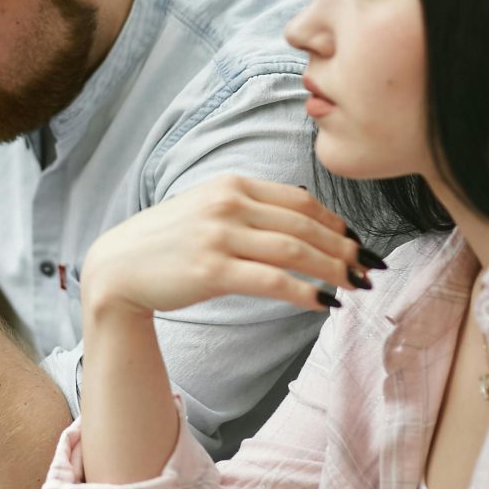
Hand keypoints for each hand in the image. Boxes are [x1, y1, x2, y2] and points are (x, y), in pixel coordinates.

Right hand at [81, 175, 372, 315]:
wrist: (118, 267)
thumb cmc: (165, 241)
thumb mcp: (205, 207)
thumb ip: (247, 205)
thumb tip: (301, 209)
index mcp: (230, 185)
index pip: (300, 201)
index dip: (337, 223)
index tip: (358, 243)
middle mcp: (227, 204)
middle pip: (305, 225)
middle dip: (345, 248)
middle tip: (369, 268)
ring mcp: (218, 236)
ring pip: (295, 251)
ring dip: (335, 270)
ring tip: (357, 286)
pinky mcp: (212, 270)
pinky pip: (273, 281)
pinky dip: (306, 292)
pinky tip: (325, 304)